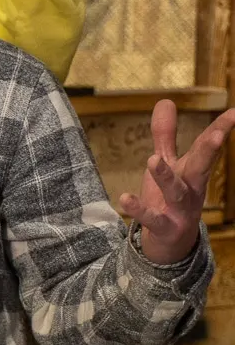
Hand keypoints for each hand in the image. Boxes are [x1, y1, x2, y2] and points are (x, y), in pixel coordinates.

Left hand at [118, 100, 234, 264]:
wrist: (169, 243)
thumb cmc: (169, 197)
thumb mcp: (168, 164)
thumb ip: (165, 135)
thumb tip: (165, 101)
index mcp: (193, 170)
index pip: (208, 146)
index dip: (221, 128)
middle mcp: (191, 188)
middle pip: (201, 166)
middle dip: (209, 150)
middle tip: (219, 133)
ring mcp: (179, 209)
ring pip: (176, 191)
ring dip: (166, 176)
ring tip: (153, 160)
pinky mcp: (164, 227)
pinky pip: (152, 218)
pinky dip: (139, 210)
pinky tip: (124, 198)